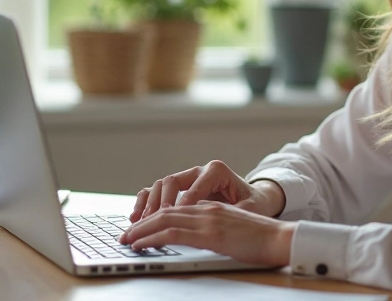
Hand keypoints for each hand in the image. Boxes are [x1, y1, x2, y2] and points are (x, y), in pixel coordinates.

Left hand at [119, 201, 295, 266]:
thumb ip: (216, 228)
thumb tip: (198, 237)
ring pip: (164, 220)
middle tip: (125, 235)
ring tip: (126, 240)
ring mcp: (208, 220)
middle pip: (165, 212)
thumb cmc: (264, 240)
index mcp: (213, 208)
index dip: (155, 219)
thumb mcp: (234, 231)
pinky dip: (152, 238)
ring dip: (141, 230)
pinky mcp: (210, 233)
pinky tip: (141, 244)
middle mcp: (207, 210)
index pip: (176, 210)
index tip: (140, 230)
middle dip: (142, 224)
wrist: (282, 239)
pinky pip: (173, 233)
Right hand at [130, 160, 284, 220]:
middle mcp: (198, 170)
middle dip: (160, 203)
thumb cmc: (253, 203)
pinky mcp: (180, 187)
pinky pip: (157, 191)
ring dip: (148, 203)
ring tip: (139, 220)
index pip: (194, 188)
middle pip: (172, 181)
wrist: (254, 199)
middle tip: (151, 221)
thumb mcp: (250, 208)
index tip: (173, 222)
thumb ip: (235, 211)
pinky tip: (137, 217)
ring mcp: (187, 178)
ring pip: (160, 184)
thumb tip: (220, 219)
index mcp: (216, 171)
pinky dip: (145, 202)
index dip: (182, 206)